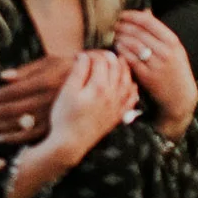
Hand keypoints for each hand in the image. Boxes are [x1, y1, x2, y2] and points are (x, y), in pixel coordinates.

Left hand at [0, 53, 71, 144]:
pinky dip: (12, 138)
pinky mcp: (56, 126)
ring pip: (18, 125)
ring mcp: (52, 115)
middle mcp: (46, 100)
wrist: (96, 81)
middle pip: (10, 110)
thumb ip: (26, 70)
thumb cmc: (68, 66)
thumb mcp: (50, 61)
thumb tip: (2, 78)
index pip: (9, 93)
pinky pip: (30, 136)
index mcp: (43, 82)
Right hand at [39, 45, 138, 172]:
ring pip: (127, 80)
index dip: (92, 53)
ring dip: (124, 68)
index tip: (83, 54)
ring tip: (118, 61)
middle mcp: (113, 94)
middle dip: (109, 57)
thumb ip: (78, 71)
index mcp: (99, 86)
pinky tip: (130, 83)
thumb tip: (84, 55)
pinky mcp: (118, 116)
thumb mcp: (67, 91)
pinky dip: (133, 88)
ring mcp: (117, 106)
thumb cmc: (65, 117)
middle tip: (101, 54)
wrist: (71, 144)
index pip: (101, 61)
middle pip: (117, 68)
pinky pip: (132, 99)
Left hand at [111, 11, 197, 141]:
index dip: (132, 16)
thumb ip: (159, 31)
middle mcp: (166, 52)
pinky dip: (122, 52)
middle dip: (123, 26)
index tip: (122, 14)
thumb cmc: (174, 69)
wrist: (180, 96)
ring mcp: (157, 65)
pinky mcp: (147, 77)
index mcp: (173, 41)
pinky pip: (130, 60)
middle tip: (114, 24)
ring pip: (133, 45)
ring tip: (115, 35)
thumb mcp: (174, 49)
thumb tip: (145, 11)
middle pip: (139, 32)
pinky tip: (117, 49)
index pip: (149, 22)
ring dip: (121, 38)